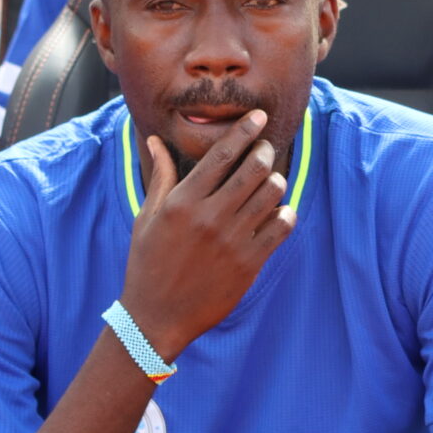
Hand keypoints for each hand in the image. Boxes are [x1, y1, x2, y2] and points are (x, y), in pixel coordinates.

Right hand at [119, 111, 295, 356]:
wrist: (156, 316)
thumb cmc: (147, 263)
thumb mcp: (146, 218)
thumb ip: (160, 177)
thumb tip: (152, 140)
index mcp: (182, 202)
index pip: (221, 155)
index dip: (244, 130)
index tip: (259, 116)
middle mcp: (210, 217)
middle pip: (254, 168)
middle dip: (264, 152)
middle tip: (264, 149)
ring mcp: (233, 240)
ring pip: (272, 194)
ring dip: (276, 182)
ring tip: (269, 182)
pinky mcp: (250, 262)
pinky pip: (282, 226)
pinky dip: (285, 213)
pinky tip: (278, 212)